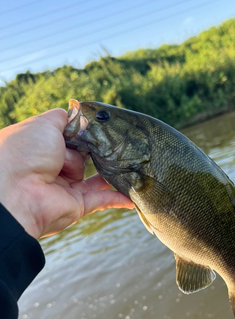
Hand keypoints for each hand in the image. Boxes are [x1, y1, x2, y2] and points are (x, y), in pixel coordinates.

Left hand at [0, 109, 133, 238]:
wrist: (18, 192)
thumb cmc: (25, 153)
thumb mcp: (44, 124)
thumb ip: (64, 117)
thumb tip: (77, 112)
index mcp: (41, 148)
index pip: (69, 137)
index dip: (83, 133)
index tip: (100, 128)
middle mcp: (52, 168)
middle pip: (83, 156)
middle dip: (96, 150)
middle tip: (114, 144)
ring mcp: (65, 188)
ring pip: (95, 176)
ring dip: (111, 172)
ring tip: (130, 164)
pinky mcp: (77, 206)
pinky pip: (102, 200)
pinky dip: (118, 198)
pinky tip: (133, 197)